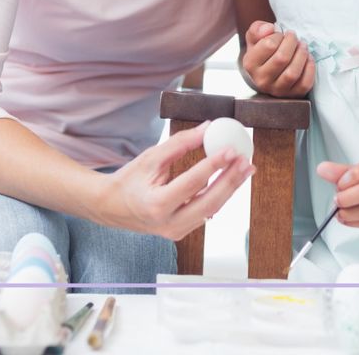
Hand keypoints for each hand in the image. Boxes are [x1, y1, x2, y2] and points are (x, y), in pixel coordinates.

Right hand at [100, 122, 253, 240]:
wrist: (112, 207)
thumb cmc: (129, 180)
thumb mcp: (151, 157)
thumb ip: (180, 143)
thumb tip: (208, 128)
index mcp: (157, 205)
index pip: (192, 183)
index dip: (213, 165)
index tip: (230, 150)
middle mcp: (168, 224)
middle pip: (208, 202)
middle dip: (231, 180)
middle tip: (245, 160)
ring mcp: (176, 231)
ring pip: (211, 210)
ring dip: (230, 187)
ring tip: (246, 168)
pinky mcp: (181, 232)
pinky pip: (205, 213)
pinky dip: (219, 195)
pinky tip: (231, 179)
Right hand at [241, 21, 314, 97]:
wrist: (268, 72)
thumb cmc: (263, 51)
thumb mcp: (255, 37)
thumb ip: (258, 29)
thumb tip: (269, 29)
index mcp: (250, 64)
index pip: (268, 45)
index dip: (278, 35)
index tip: (280, 34)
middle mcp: (261, 80)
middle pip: (282, 58)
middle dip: (292, 42)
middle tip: (294, 36)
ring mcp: (277, 90)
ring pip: (292, 73)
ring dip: (302, 54)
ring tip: (302, 45)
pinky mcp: (293, 95)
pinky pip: (305, 83)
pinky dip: (310, 68)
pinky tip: (308, 58)